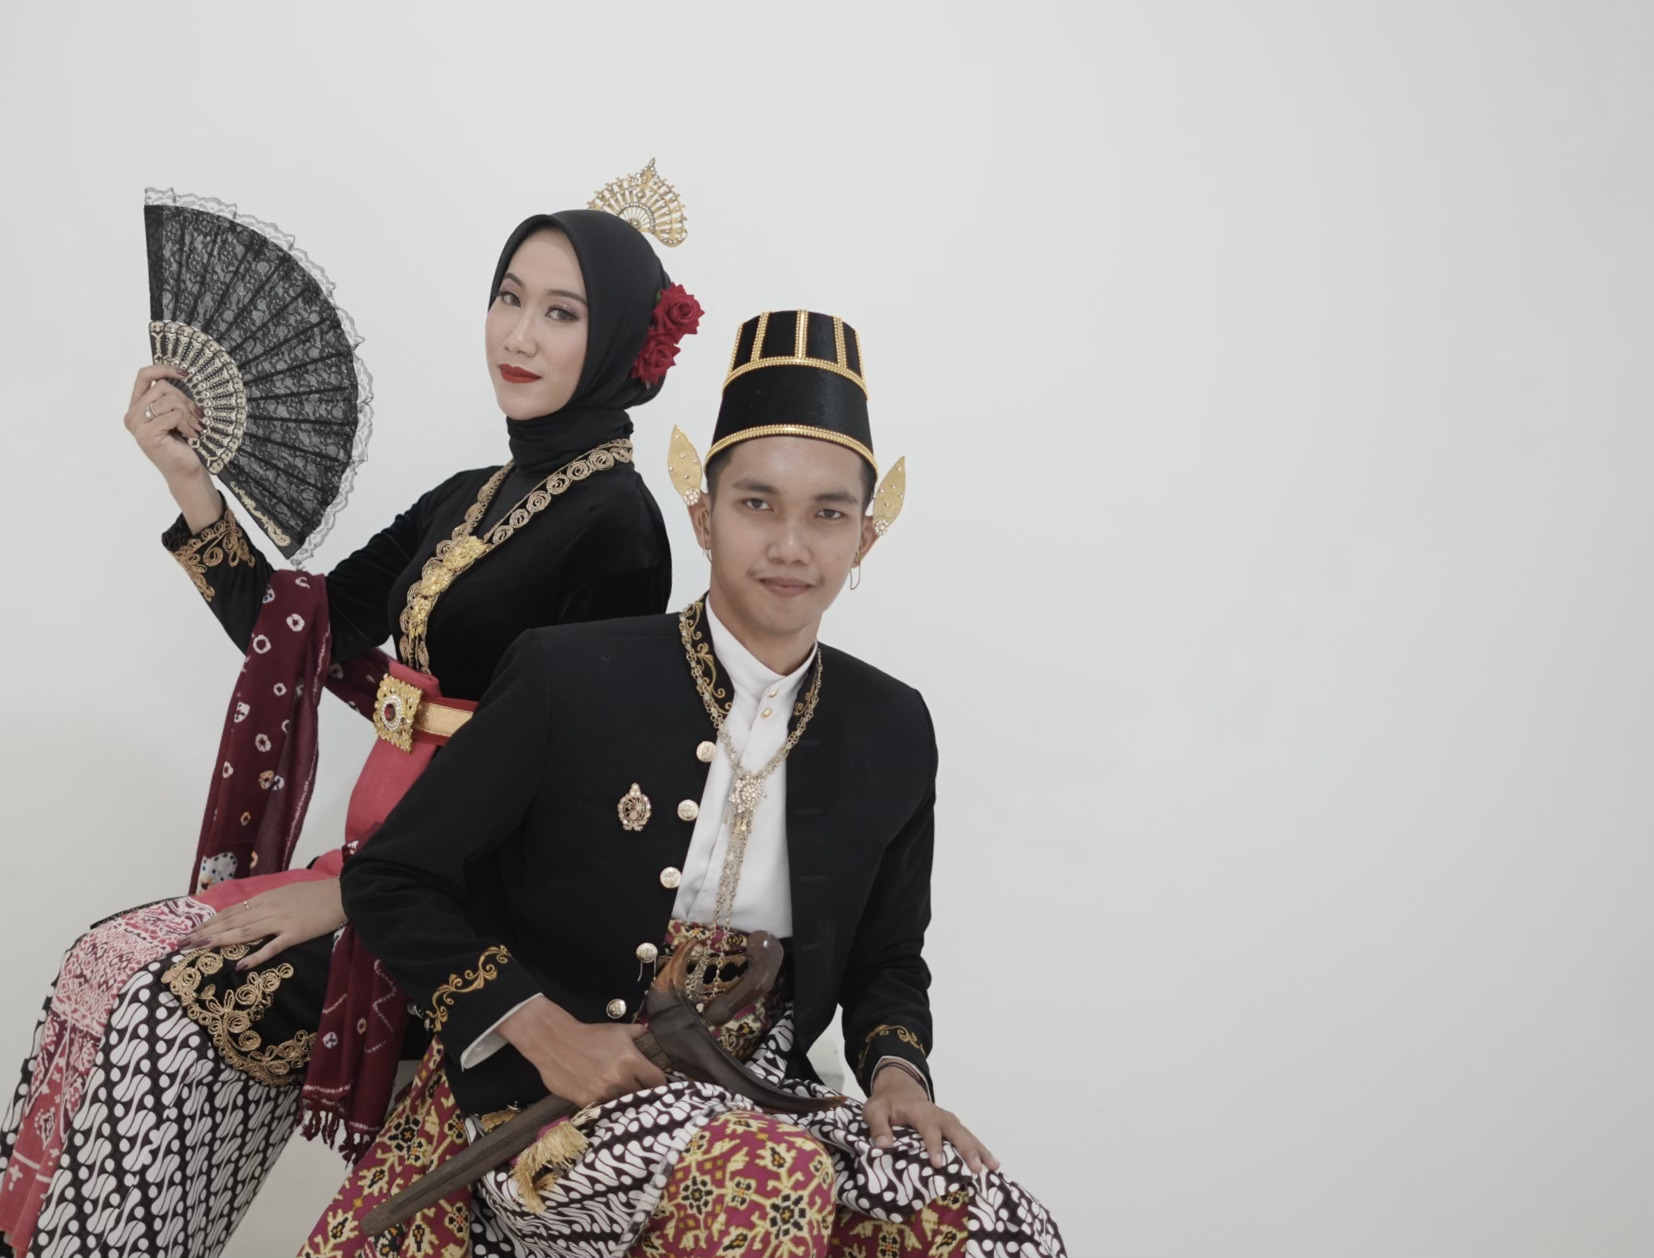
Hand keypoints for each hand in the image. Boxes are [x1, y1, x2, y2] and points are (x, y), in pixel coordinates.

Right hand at [125, 365, 205, 481]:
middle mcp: (132, 414)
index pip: (144, 376)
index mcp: (137, 406)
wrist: (185, 470)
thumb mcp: (175, 415)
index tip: (185, 373)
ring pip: (169, 400)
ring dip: (189, 413)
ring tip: (194, 427)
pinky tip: (191, 434)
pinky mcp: (146, 434)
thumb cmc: (182, 443)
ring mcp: (137, 425)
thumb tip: (182, 374)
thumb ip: (170, 397)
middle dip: (185, 400)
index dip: (164, 369)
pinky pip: (173, 415)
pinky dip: (187, 424)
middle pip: (163, 387)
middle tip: (198, 415)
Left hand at [182, 878, 346, 969]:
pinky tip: (240, 964)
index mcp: (267, 897)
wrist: (343, 894)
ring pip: (245, 932)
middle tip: (182, 943)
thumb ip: (269, 902)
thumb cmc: (317, 894)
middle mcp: (269, 908)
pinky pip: (273, 946)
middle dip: (205, 932)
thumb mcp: (288, 892)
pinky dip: (256, 955)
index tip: (191, 931)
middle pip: (232, 921)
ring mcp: (281, 921)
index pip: (231, 911)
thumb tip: (250, 913)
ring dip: (220, 940)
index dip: (210, 921)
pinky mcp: (296, 934)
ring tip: (199, 948)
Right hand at [498, 995, 666, 1106]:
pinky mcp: (587, 1102)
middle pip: (643, 1096)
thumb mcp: (617, 1030)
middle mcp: (620, 1079)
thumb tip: (650, 1034)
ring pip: (624, 1105)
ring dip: (625, 1102)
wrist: (554, 1042)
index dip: (660, 1084)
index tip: (658, 1086)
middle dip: (643, 1094)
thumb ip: (638, 1033)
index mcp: (632, 1060)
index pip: (657, 1081)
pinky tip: (608, 1103)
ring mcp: (603, 1093)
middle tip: (642, 1094)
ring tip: (625, 1100)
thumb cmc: (590, 1035)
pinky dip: (608, 1107)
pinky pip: (605, 1109)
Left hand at [865, 1063, 998, 1174]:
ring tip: (992, 1167)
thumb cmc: (886, 1103)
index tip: (938, 1164)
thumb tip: (883, 1146)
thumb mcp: (874, 1110)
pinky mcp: (952, 1126)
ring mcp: (947, 1120)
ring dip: (979, 1150)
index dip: (933, 1145)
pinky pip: (968, 1137)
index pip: (928, 1127)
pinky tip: (991, 1164)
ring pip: (966, 1133)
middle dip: (966, 1149)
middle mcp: (938, 1114)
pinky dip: (980, 1149)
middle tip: (975, 1169)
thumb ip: (877, 1127)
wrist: (900, 1088)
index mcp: (919, 1111)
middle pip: (955, 1130)